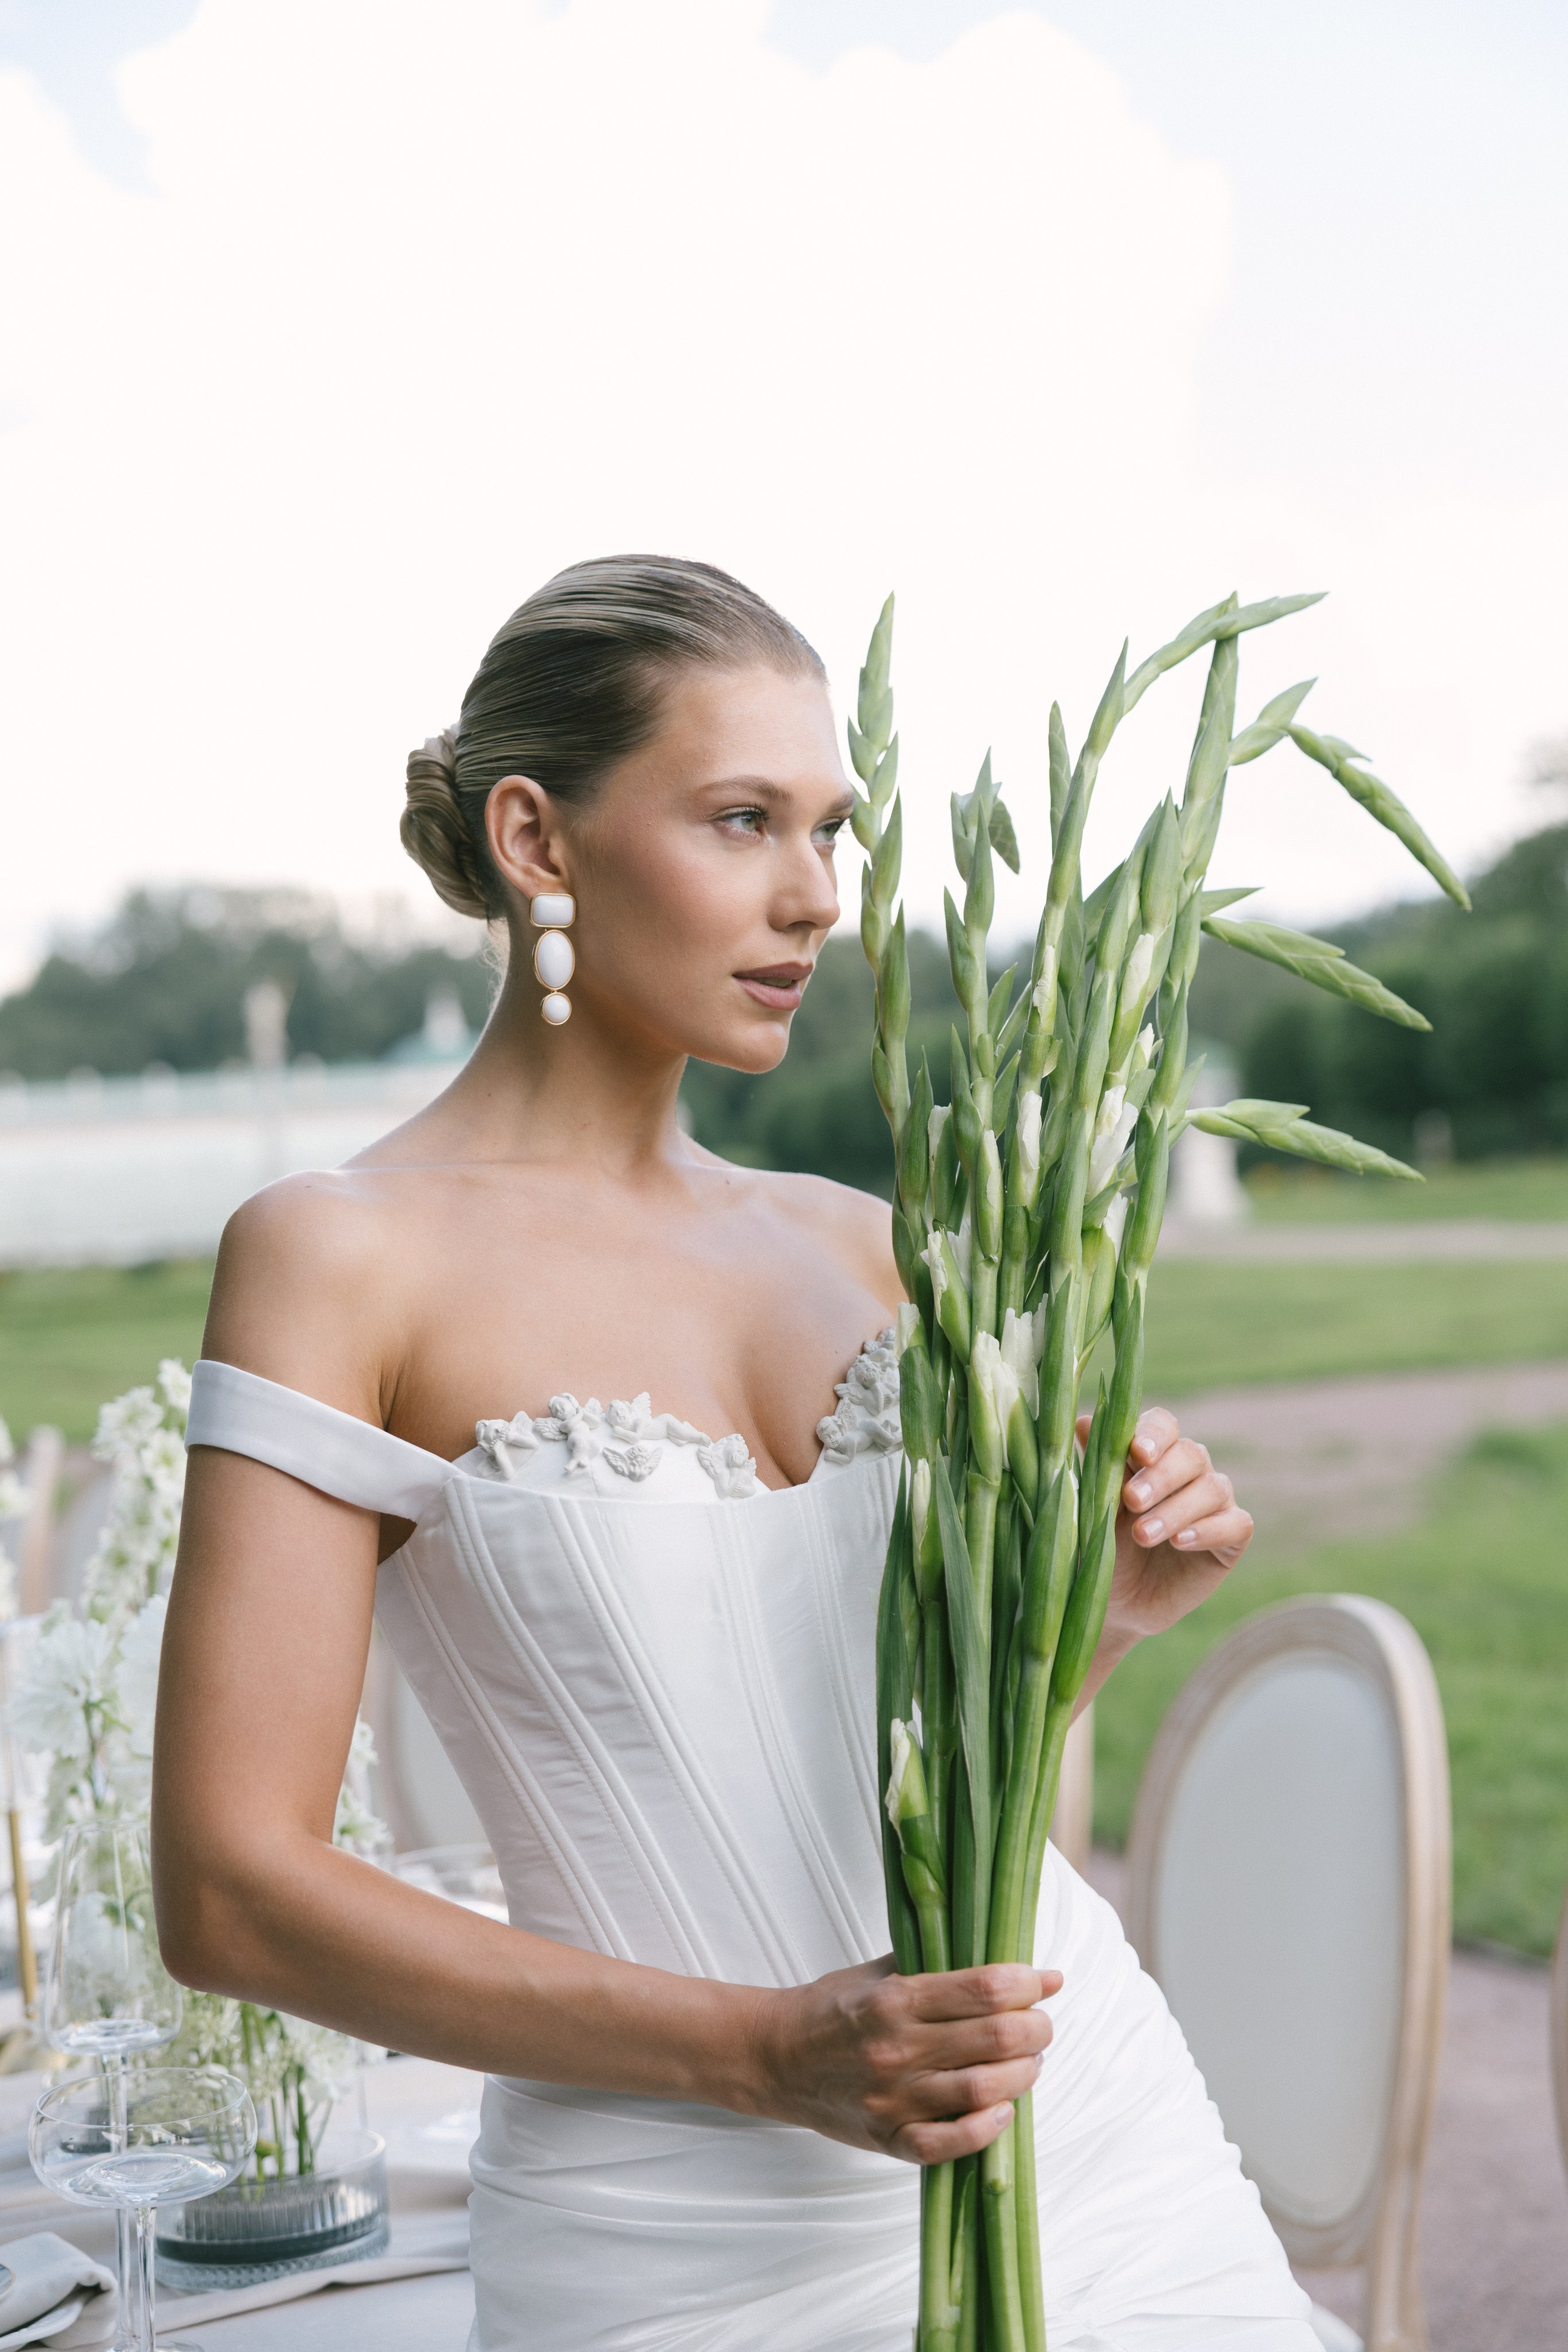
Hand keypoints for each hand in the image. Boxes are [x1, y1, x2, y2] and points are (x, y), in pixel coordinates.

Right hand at [751, 1956, 1060, 2164]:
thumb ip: (935, 1962)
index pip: (983, 1988)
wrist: (776, 2058)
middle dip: (1036, 2028)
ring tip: (1029, 2062)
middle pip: (995, 2038)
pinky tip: (1002, 2111)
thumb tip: (1004, 1960)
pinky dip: (986, 2130)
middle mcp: (896, 2049)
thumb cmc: (833, 2010)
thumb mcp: (879, 1972)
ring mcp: (892, 2099)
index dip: (1027, 1983)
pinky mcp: (886, 2139)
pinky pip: (948, 2144)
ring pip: (982, 2089)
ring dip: (1023, 2074)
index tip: (1046, 1980)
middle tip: (1042, 2024)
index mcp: (895, 1999)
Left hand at [1086, 1405, 1252, 1656]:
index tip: (1137, 1453)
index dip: (1154, 1434)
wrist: (1117, 1602)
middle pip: (1190, 1454)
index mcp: (1153, 1453)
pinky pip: (1235, 1523)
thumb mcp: (1092, 1510)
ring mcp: (1214, 1502)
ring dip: (1176, 1509)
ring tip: (1143, 1535)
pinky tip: (1181, 1542)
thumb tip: (1084, 1422)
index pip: (1163, 1425)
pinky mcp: (1232, 1536)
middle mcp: (1189, 1470)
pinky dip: (1208, 1530)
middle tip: (1131, 1500)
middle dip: (1160, 1476)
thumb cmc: (1101, 1546)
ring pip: (1212, 1488)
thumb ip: (1095, 1468)